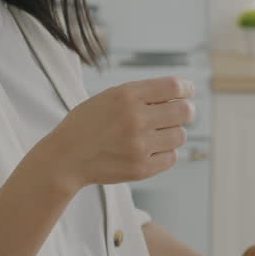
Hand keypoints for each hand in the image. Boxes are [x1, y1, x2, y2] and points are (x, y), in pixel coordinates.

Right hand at [39, 76, 194, 193]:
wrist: (65, 157)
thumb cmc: (88, 123)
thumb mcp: (109, 97)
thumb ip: (141, 93)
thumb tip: (180, 93)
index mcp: (126, 96)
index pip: (173, 86)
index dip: (186, 88)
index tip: (188, 91)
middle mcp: (135, 119)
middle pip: (184, 111)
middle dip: (186, 111)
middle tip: (181, 113)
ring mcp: (139, 145)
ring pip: (180, 135)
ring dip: (173, 133)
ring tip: (157, 134)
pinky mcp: (141, 169)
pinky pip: (171, 157)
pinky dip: (166, 153)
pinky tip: (150, 150)